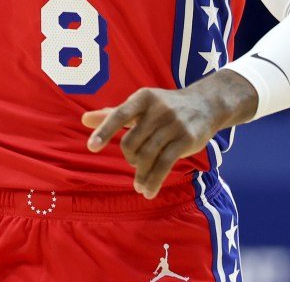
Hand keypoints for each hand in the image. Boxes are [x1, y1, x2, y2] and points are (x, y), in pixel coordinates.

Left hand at [82, 87, 216, 198]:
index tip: (91, 147)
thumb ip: (112, 115)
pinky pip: (165, 164)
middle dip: (129, 157)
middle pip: (132, 141)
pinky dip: (154, 180)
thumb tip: (84, 119)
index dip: (105, 131)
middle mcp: (158, 108)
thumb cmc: (163, 107)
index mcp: (143, 98)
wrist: (205, 105)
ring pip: (148, 155)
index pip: (119, 114)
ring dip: (140, 175)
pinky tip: (148, 191)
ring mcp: (174, 123)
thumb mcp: (139, 106)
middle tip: (133, 162)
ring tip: (138, 186)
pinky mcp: (187, 139)